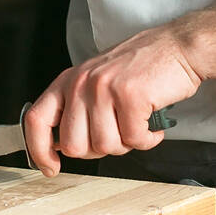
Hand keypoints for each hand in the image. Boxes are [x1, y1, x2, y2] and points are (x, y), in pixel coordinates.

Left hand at [24, 27, 201, 175]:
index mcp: (69, 81)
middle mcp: (82, 83)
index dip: (39, 150)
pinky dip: (148, 139)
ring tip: (138, 123)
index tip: (51, 167)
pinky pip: (134, 140)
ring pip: (106, 146)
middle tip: (118, 134)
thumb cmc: (142, 68)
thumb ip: (78, 108)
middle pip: (74, 145)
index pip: (36, 120)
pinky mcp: (130, 95)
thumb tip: (62, 145)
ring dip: (127, 143)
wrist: (178, 47)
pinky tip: (152, 123)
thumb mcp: (98, 81)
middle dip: (99, 149)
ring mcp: (105, 88)